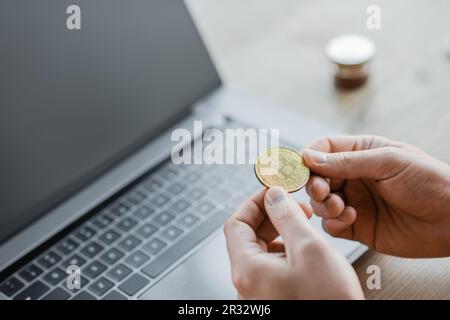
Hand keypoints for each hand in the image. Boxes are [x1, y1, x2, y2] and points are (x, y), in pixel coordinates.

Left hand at [223, 187, 363, 298]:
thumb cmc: (329, 302)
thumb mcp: (310, 249)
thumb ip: (288, 216)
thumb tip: (274, 196)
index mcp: (248, 270)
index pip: (236, 223)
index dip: (255, 203)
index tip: (273, 191)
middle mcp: (249, 283)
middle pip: (248, 236)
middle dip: (270, 215)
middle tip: (293, 204)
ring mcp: (260, 292)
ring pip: (261, 250)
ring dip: (279, 231)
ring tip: (302, 223)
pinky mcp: (275, 296)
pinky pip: (272, 266)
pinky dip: (285, 249)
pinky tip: (304, 246)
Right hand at [302, 135, 449, 257]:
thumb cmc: (429, 182)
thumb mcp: (388, 162)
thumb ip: (347, 161)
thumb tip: (309, 157)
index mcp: (361, 153)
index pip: (323, 149)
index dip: (309, 157)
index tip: (302, 167)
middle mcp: (354, 176)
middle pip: (316, 177)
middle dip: (314, 184)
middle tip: (321, 190)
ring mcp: (354, 201)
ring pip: (320, 202)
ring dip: (323, 204)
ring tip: (340, 207)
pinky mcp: (357, 226)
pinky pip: (332, 224)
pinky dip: (334, 222)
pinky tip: (351, 218)